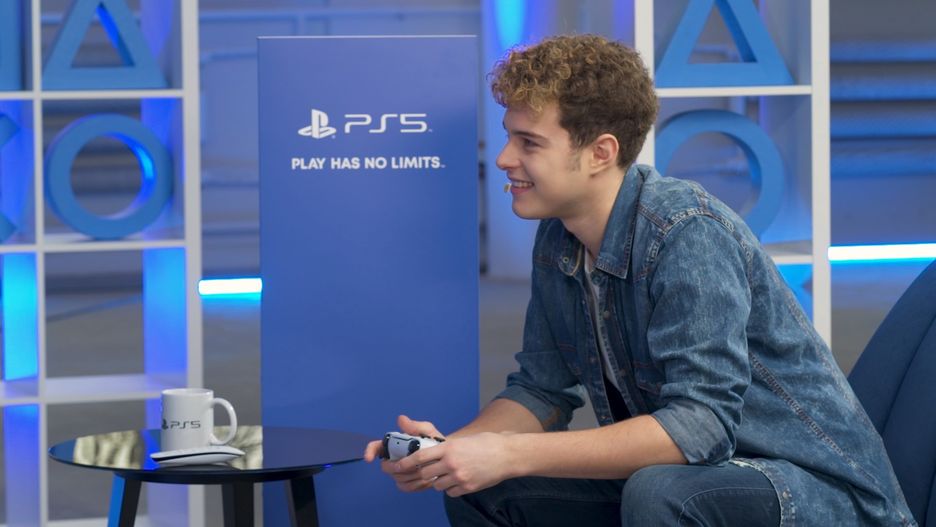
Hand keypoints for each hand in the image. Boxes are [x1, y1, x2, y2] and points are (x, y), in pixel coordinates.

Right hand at [363, 415, 444, 491]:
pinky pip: (405, 487)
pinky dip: (416, 485)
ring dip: (411, 476)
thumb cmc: (435, 442)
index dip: (370, 452)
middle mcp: (394, 458)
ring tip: (427, 471)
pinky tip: (427, 480)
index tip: (369, 458)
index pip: (376, 447)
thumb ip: (416, 426)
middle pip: (387, 467)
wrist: (445, 458)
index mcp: (395, 444)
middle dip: (399, 467)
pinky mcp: (407, 483)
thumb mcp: (428, 431)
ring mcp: (399, 472)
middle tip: (414, 464)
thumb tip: (401, 420)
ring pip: (397, 478)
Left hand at [396, 432, 513, 497]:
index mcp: (448, 448)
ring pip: (437, 485)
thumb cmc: (486, 443)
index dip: (406, 463)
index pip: (420, 457)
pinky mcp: (467, 487)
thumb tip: (430, 454)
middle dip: (425, 474)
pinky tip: (461, 480)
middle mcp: (451, 463)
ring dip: (439, 481)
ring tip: (450, 474)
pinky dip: (451, 488)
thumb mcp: (463, 441)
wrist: (507, 455)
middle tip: (431, 470)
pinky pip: (450, 492)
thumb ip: (445, 448)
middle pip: (426, 474)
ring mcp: (459, 477)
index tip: (398, 466)